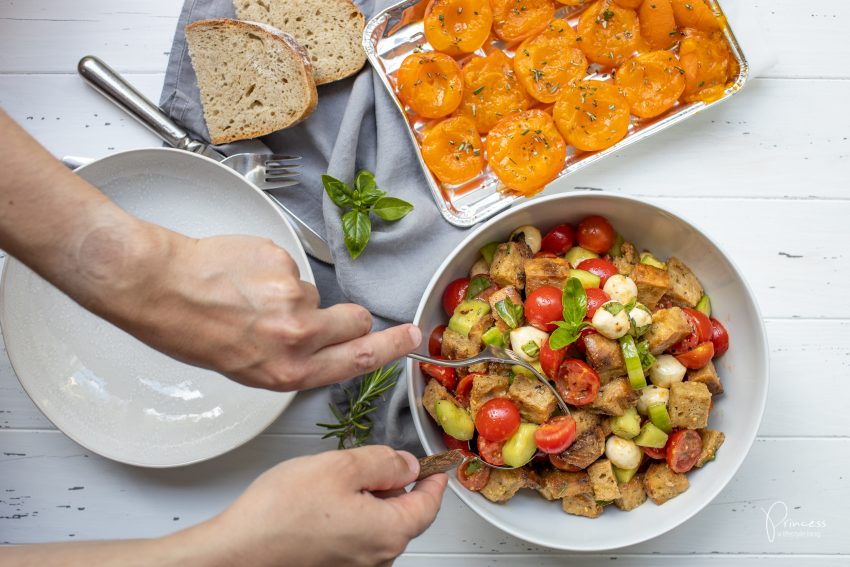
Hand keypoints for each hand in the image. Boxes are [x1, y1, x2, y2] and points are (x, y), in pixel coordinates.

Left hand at [103, 229, 421, 390]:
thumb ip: (288, 359)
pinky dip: (269, 269)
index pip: (358, 359)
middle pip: (355, 320)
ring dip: (291, 293)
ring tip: (247, 296)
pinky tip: (239, 275)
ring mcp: (292, 296)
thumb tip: (311, 344)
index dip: (391, 347)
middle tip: (313, 314)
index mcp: (287, 370)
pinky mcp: (282, 261)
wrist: (157, 285)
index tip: (411, 337)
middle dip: (346, 316)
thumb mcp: (243, 367)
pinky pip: (289, 265)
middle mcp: (297, 336)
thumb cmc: (189, 330)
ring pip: (314, 292)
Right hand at [193, 446, 447, 566]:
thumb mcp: (340, 466)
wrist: (237, 551)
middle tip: (377, 461)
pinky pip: (357, 537)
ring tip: (340, 479)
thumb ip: (382, 461)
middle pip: (404, 516)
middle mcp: (377, 557)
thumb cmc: (281, 513)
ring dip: (371, 500)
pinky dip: (353, 515)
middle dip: (396, 485)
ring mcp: (354, 566)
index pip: (429, 504)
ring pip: (379, 525)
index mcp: (387, 531)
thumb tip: (406, 463)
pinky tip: (326, 501)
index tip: (440, 466)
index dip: (435, 479)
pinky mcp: (333, 566)